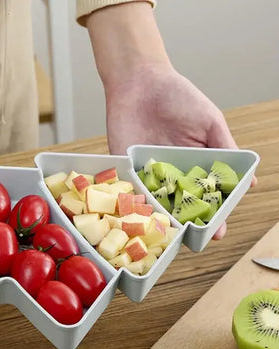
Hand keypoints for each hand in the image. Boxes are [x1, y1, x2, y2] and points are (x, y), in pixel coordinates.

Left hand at [105, 63, 256, 238]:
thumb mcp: (209, 122)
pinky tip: (143, 218)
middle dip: (188, 224)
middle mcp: (171, 174)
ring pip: (156, 204)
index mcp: (194, 165)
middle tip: (195, 239)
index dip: (214, 214)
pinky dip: (135, 205)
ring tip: (170, 236)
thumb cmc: (178, 97)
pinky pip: (130, 191)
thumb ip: (225, 149)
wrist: (140, 81)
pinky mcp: (125, 168)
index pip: (206, 196)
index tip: (218, 230)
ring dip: (162, 220)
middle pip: (180, 205)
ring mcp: (147, 173)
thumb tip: (250, 180)